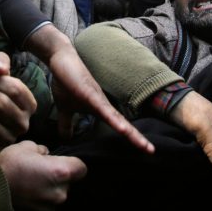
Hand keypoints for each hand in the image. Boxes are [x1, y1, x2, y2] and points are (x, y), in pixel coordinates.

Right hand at [0, 140, 86, 210]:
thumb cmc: (8, 165)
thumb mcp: (26, 146)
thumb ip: (42, 150)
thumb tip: (46, 154)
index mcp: (61, 172)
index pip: (81, 168)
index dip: (73, 163)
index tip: (62, 161)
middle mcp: (60, 192)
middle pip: (69, 183)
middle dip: (58, 177)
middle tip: (40, 172)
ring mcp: (50, 207)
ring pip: (57, 196)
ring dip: (49, 190)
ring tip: (30, 184)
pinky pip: (46, 207)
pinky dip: (40, 201)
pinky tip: (26, 195)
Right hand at [25, 25, 154, 153]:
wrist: (61, 59)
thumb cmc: (65, 82)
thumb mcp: (65, 109)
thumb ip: (67, 123)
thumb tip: (65, 139)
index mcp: (100, 110)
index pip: (118, 127)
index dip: (131, 138)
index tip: (144, 150)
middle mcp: (104, 105)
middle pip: (123, 125)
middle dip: (137, 139)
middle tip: (151, 151)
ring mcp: (98, 99)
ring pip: (117, 119)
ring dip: (130, 132)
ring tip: (143, 145)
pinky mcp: (90, 93)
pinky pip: (104, 108)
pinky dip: (114, 120)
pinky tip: (123, 130)